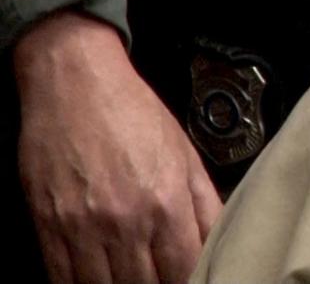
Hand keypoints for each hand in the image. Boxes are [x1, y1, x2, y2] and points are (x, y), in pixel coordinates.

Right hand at [13, 12, 223, 283]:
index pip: (185, 269)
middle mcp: (125, 221)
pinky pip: (63, 278)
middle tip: (161, 274)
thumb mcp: (185, 153)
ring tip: (133, 275)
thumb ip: (206, 203)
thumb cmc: (133, 113)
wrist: (76, 84)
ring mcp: (82, 228)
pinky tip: (98, 276)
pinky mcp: (49, 228)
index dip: (191, 279)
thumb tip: (221, 242)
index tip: (192, 277)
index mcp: (167, 201)